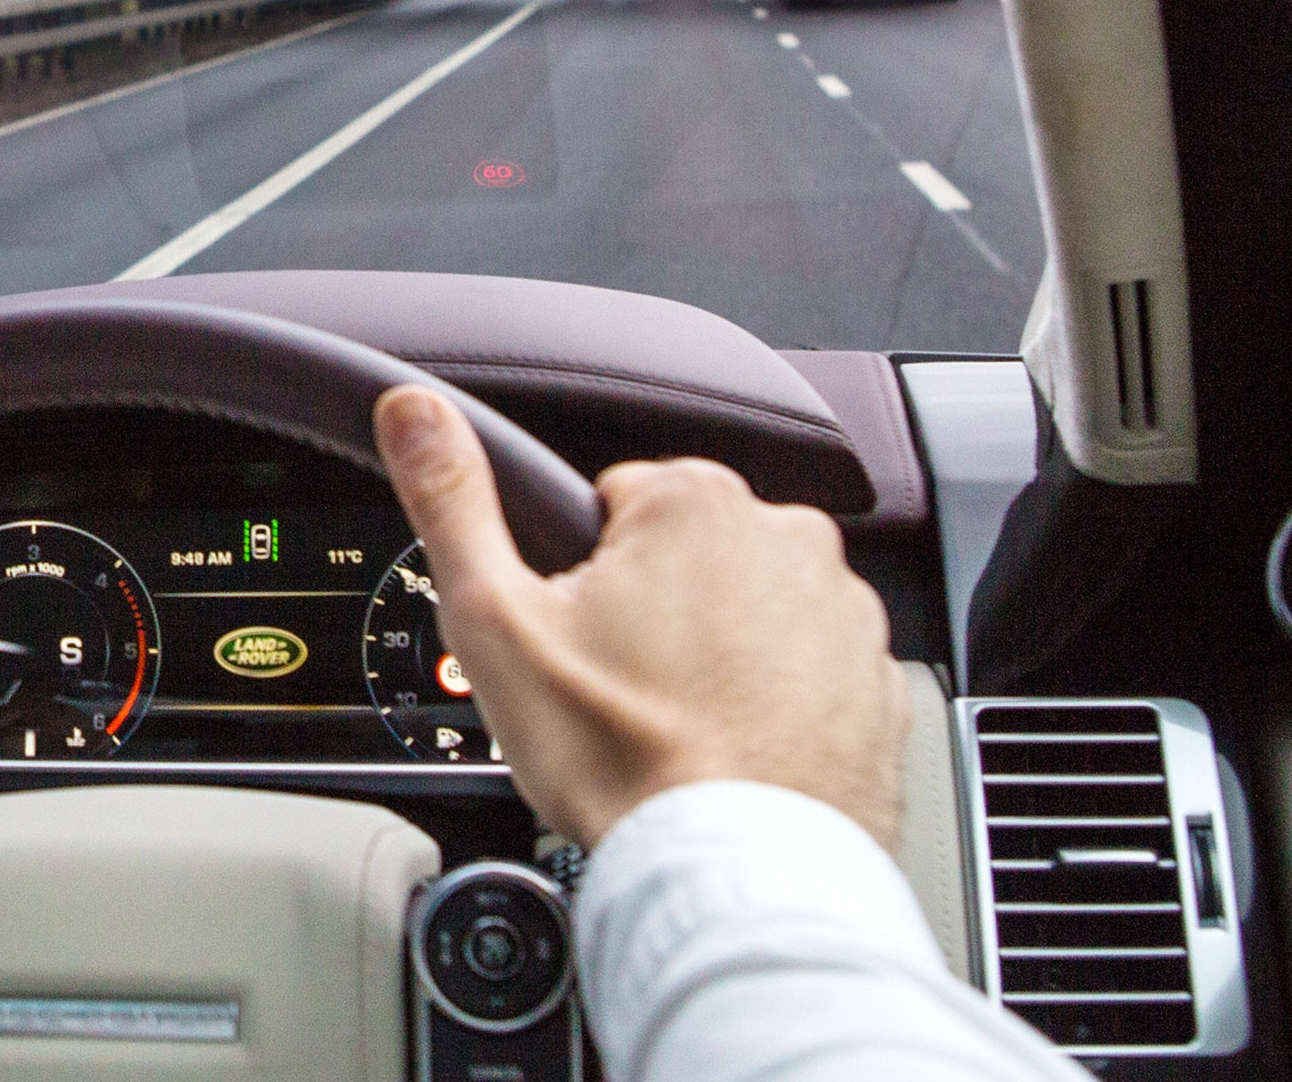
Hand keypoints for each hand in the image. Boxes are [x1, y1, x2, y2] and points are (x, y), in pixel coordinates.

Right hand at [375, 386, 907, 849]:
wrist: (732, 877)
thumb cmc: (625, 759)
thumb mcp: (497, 622)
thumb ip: (452, 501)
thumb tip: (412, 413)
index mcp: (694, 503)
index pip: (614, 504)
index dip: (579, 577)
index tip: (579, 640)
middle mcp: (788, 539)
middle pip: (687, 556)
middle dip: (652, 611)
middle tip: (619, 692)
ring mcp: (846, 613)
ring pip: (751, 613)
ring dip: (718, 655)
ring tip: (678, 729)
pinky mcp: (878, 684)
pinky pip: (810, 673)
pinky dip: (775, 704)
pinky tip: (734, 752)